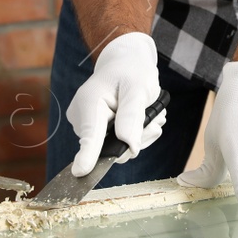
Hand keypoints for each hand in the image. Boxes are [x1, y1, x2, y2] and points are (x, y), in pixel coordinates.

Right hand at [67, 31, 164, 175]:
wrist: (125, 64)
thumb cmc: (132, 71)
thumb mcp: (138, 87)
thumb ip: (132, 115)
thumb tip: (128, 146)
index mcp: (90, 101)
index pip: (91, 133)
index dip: (87, 155)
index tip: (81, 172)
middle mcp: (82, 117)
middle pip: (109, 146)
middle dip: (137, 137)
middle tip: (156, 119)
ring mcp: (86, 126)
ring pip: (116, 148)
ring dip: (139, 136)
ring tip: (151, 114)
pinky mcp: (94, 133)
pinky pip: (117, 145)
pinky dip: (134, 136)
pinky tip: (142, 120)